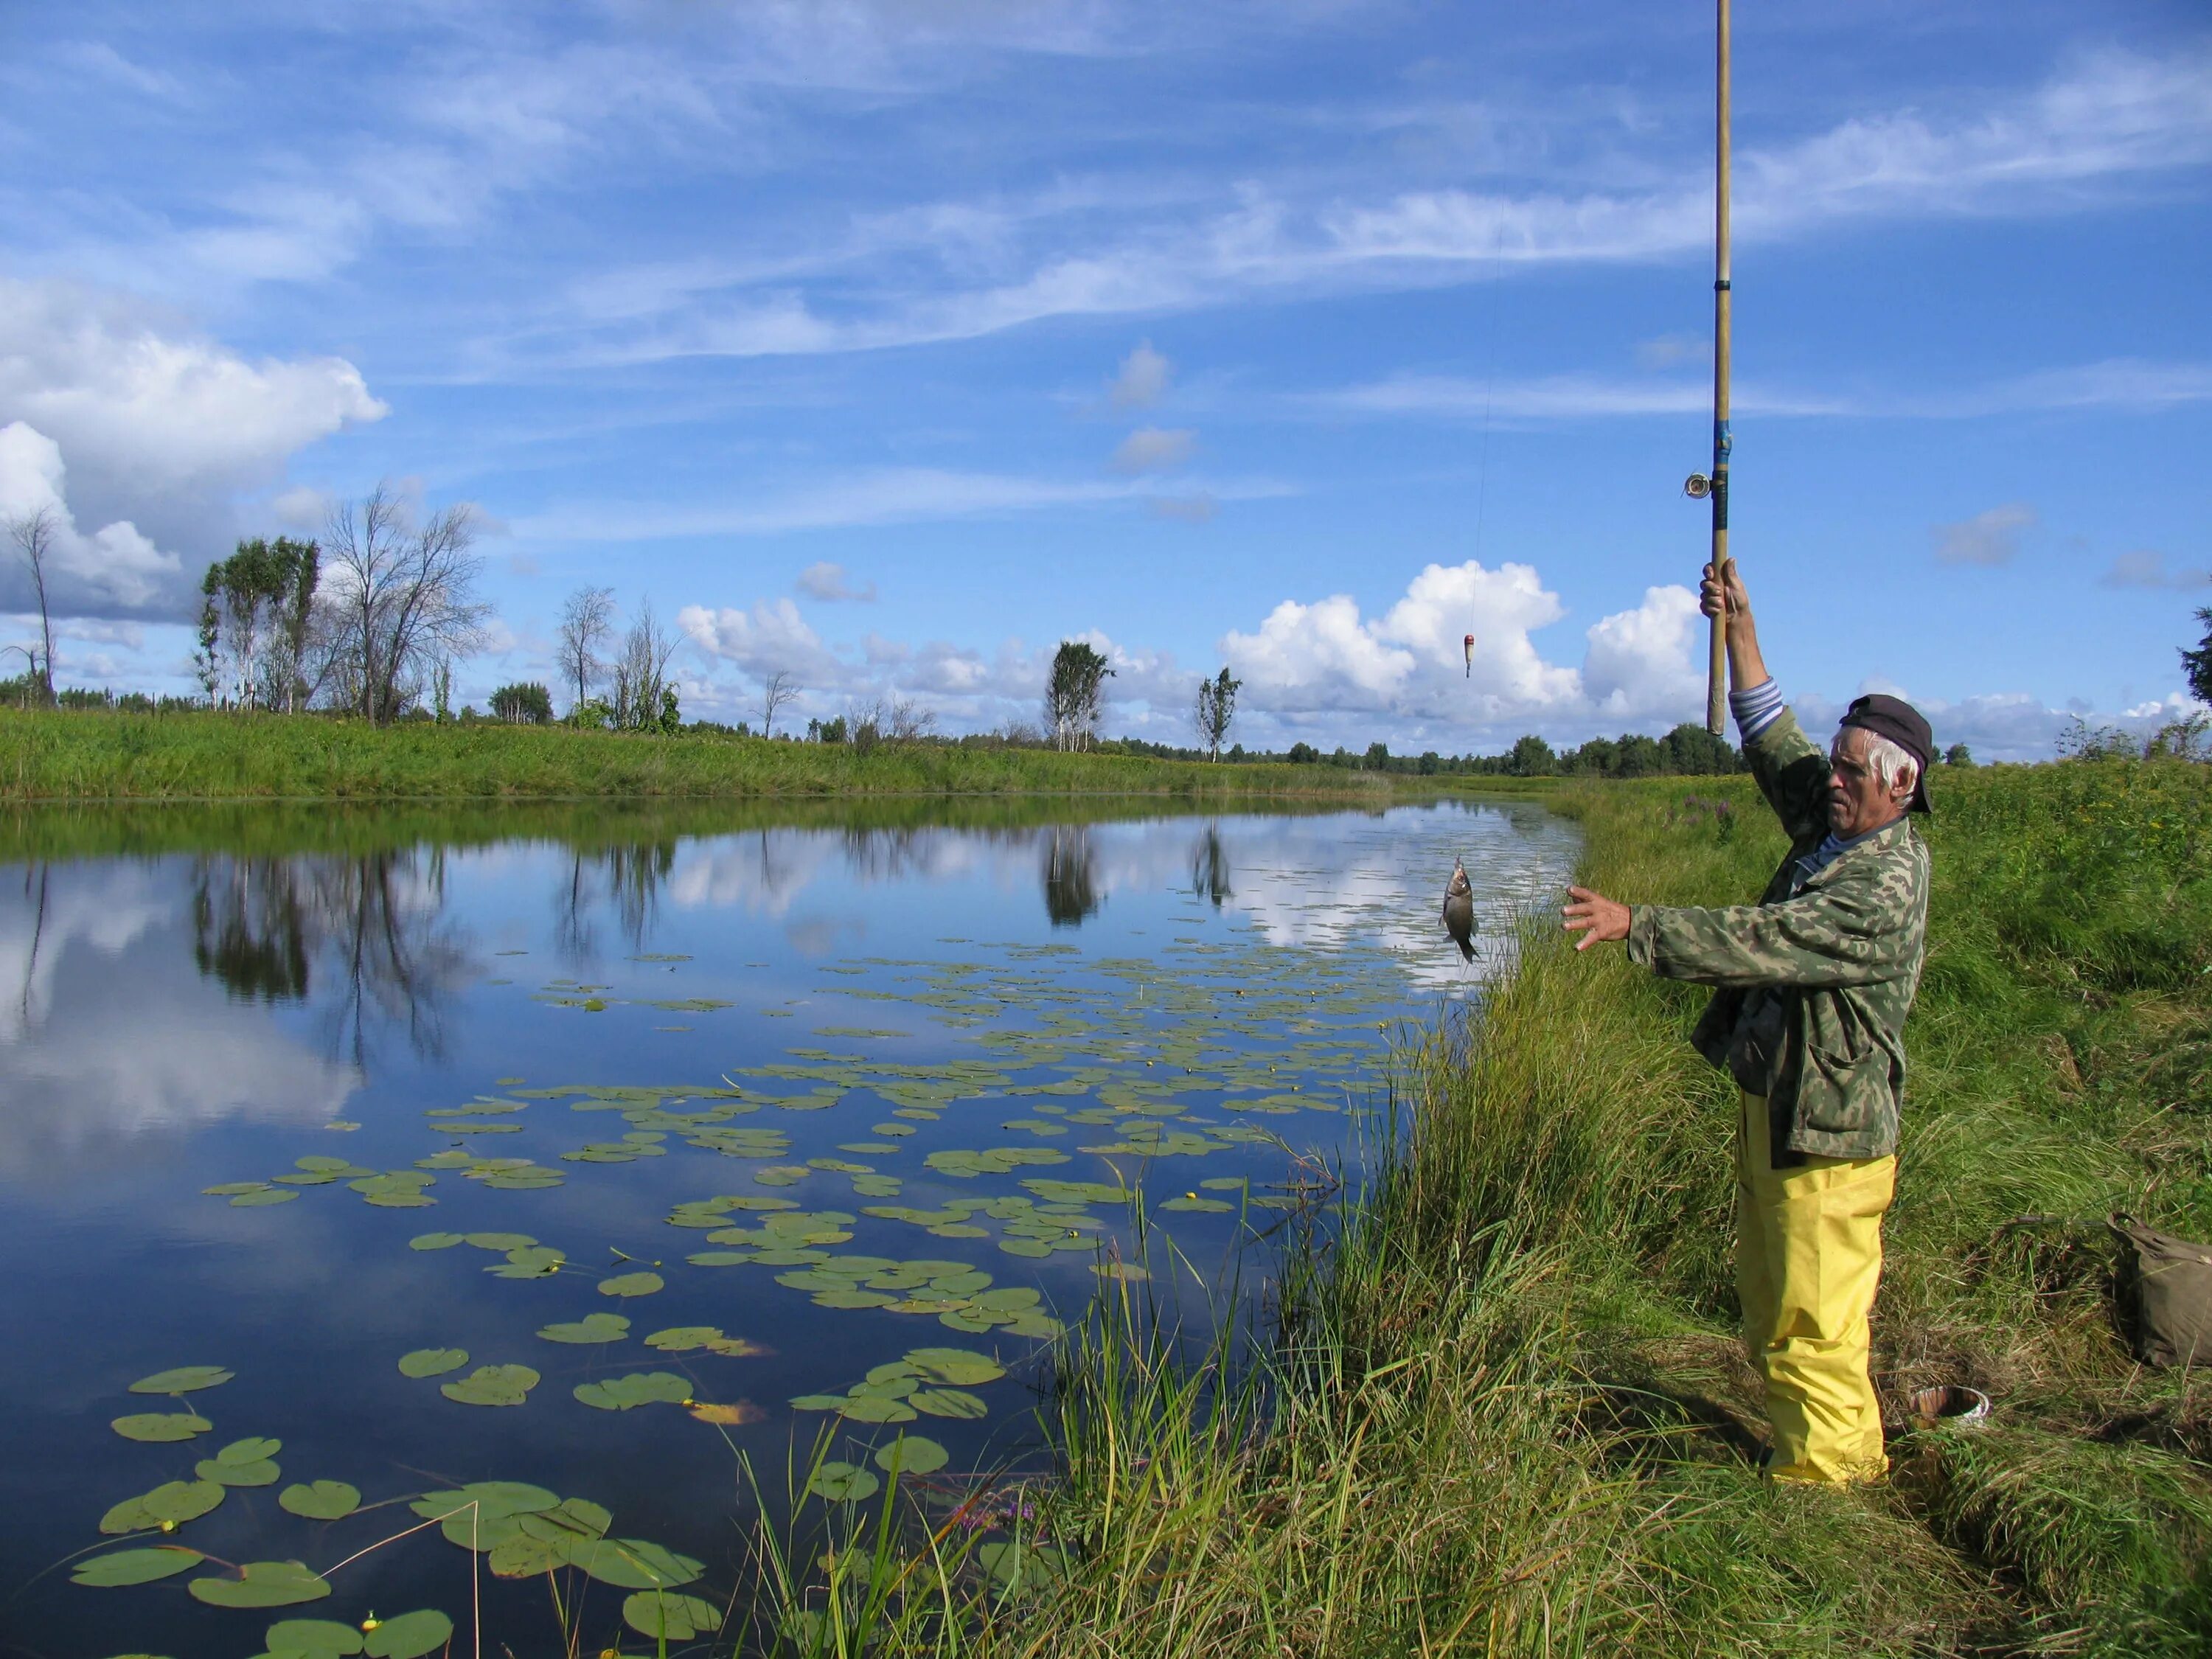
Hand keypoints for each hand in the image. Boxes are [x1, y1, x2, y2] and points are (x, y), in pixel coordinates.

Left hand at [1562, 886, 1630, 950]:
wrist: (1630, 921)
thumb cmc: (1610, 910)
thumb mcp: (1599, 901)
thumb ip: (1584, 899)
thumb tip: (1571, 894)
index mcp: (1596, 900)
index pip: (1586, 894)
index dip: (1578, 891)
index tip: (1569, 889)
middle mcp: (1597, 910)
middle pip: (1584, 908)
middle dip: (1574, 909)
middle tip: (1563, 910)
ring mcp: (1599, 921)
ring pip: (1586, 923)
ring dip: (1574, 924)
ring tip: (1564, 926)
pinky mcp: (1602, 932)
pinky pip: (1592, 938)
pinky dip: (1585, 943)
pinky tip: (1577, 948)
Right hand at [1700, 557, 1768, 689]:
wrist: (1737, 622)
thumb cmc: (1740, 604)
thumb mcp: (1737, 587)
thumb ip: (1731, 574)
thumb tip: (1731, 559)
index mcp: (1723, 580)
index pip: (1711, 570)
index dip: (1708, 570)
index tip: (1711, 574)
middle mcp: (1715, 588)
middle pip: (1704, 582)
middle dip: (1710, 587)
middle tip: (1719, 592)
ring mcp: (1710, 598)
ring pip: (1702, 594)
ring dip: (1711, 599)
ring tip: (1721, 605)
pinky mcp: (1707, 608)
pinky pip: (1701, 605)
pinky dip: (1708, 608)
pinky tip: (1717, 612)